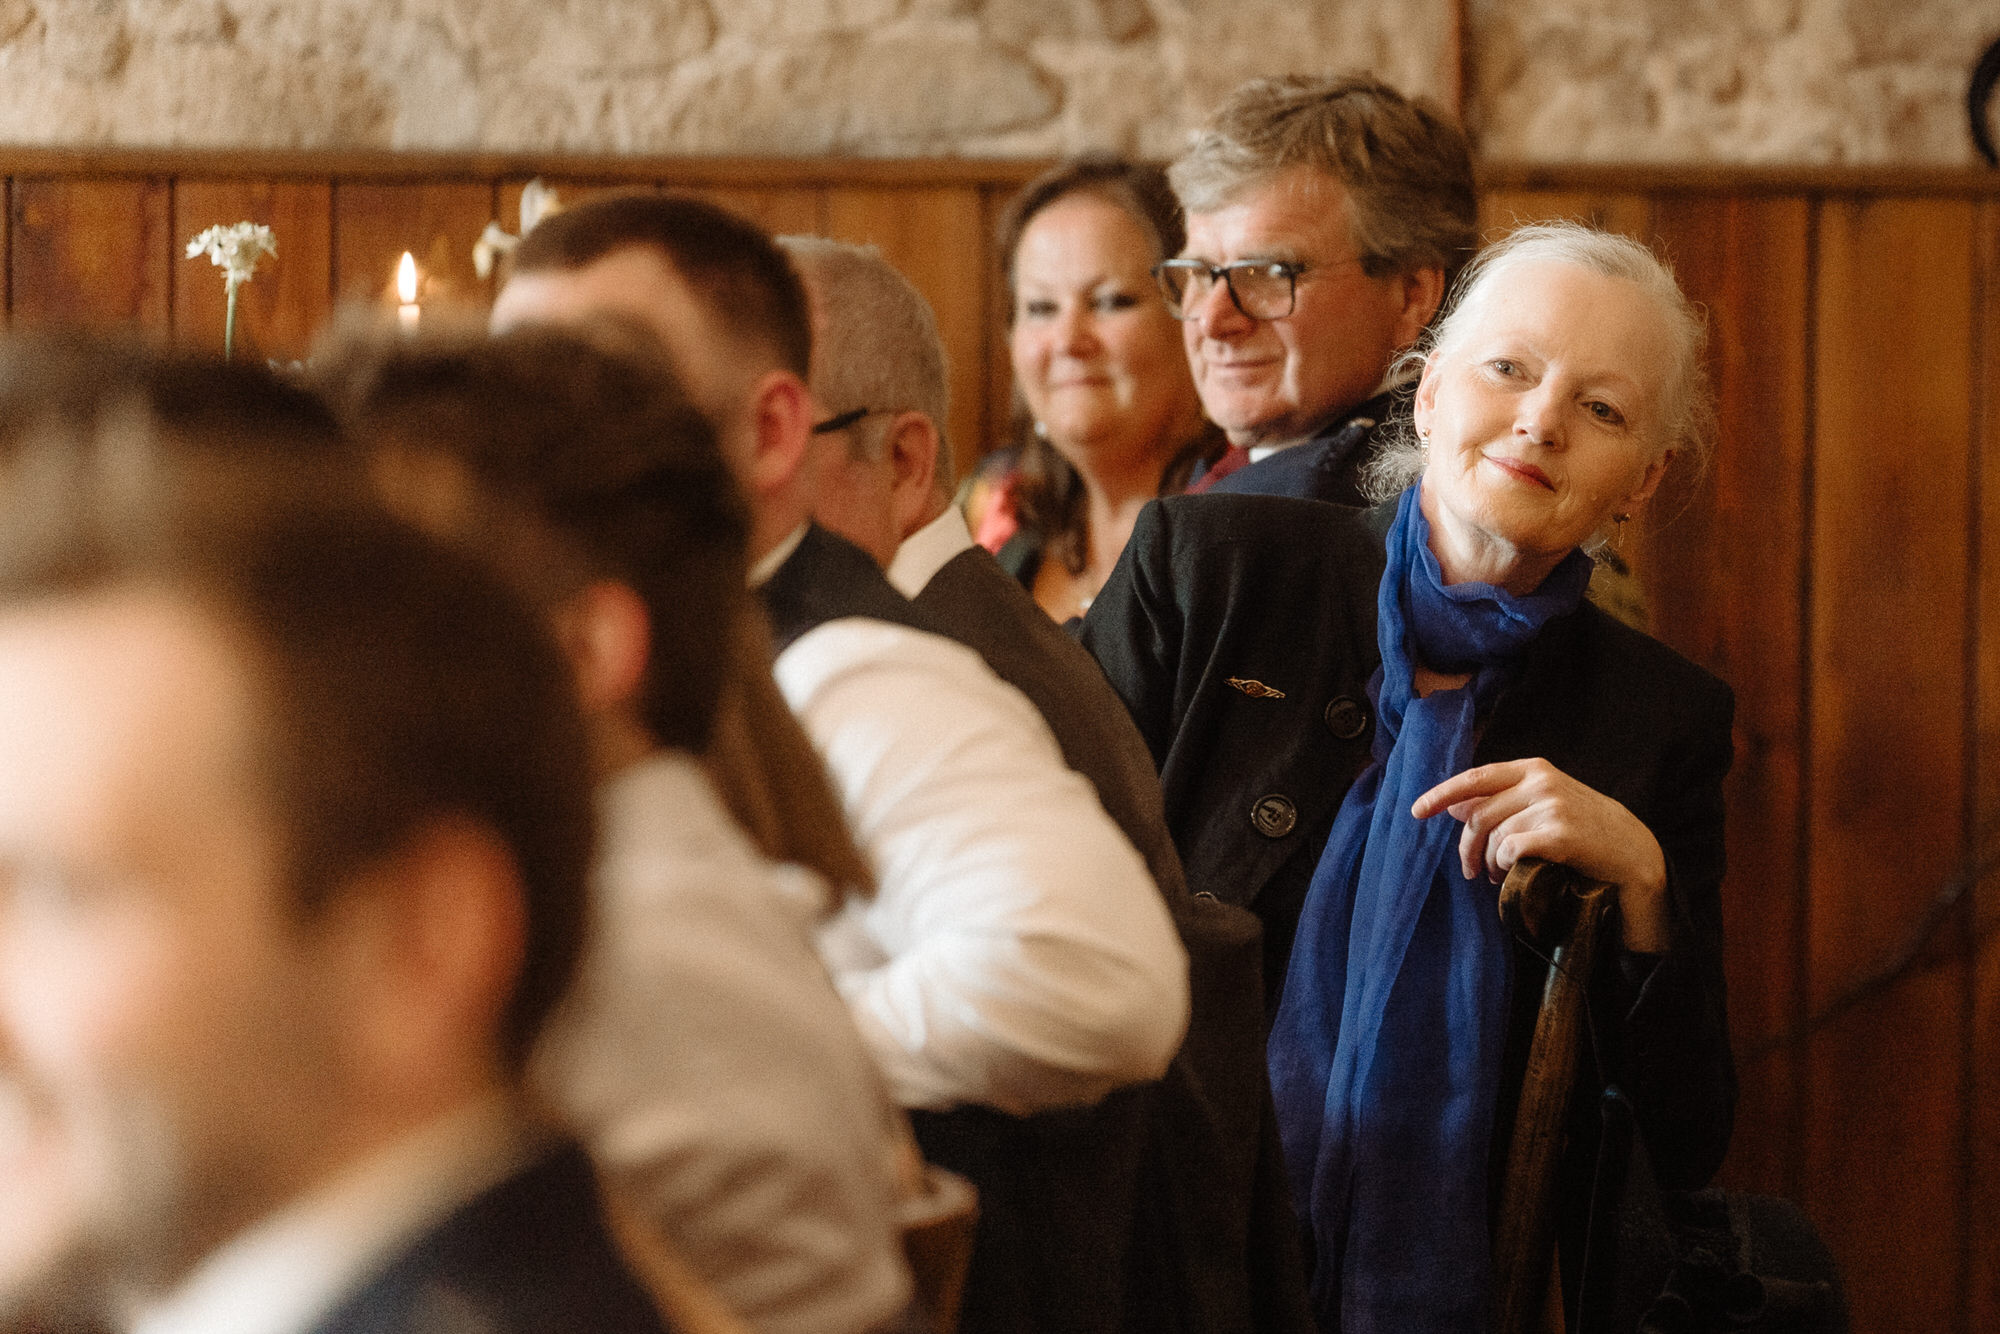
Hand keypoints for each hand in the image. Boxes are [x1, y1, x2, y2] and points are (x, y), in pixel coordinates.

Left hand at [1411, 758, 1670, 951]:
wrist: (1633, 851)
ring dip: (1489, 862)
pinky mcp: (1560, 834)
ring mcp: (1551, 806)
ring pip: (1494, 836)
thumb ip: (1503, 799)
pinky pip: (1510, 850)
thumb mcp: (1544, 802)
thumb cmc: (1584, 828)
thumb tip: (1454, 806)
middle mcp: (1541, 781)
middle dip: (1467, 847)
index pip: (1475, 778)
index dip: (1442, 794)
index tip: (1417, 811)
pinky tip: (1510, 874)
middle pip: (1479, 815)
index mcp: (1533, 768)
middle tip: (1471, 871)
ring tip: (1496, 874)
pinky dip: (1504, 866)